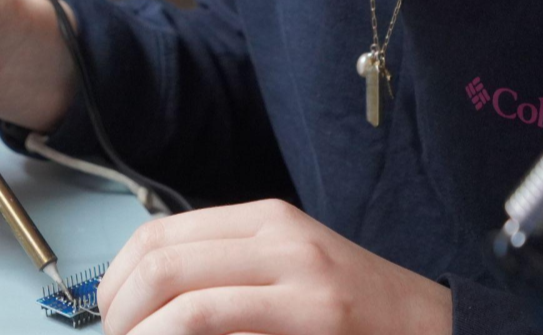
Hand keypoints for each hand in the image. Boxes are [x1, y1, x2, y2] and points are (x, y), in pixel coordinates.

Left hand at [97, 199, 452, 334]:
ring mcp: (298, 276)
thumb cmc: (351, 309)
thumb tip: (136, 295)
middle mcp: (277, 238)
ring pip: (183, 297)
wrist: (434, 328)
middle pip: (161, 263)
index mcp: (262, 219)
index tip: (108, 313)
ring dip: (142, 332)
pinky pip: (217, 323)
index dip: (115, 278)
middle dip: (120, 310)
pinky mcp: (315, 317)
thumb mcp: (283, 269)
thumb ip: (221, 270)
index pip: (157, 235)